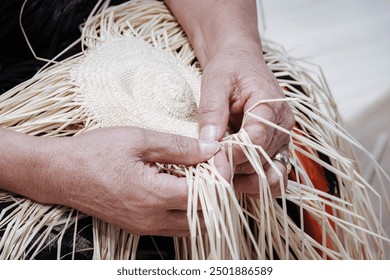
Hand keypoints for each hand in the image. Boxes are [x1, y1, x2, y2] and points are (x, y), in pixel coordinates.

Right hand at [33, 127, 218, 235]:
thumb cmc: (95, 152)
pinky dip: (186, 210)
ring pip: (191, 226)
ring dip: (203, 205)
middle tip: (213, 170)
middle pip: (204, 218)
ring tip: (199, 177)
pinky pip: (174, 226)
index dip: (218, 176)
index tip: (218, 158)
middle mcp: (153, 219)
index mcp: (154, 196)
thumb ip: (179, 147)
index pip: (205, 196)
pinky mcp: (138, 227)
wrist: (60, 173)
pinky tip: (180, 187)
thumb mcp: (138, 139)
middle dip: (216, 195)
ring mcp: (145, 227)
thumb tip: (211, 149)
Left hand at [198, 41, 294, 196]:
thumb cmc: (229, 69)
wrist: (241, 63)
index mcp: (270, 105)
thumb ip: (213, 111)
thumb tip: (209, 142)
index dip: (233, 154)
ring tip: (221, 175)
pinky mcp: (277, 148)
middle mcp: (283, 126)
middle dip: (235, 169)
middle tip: (209, 169)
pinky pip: (274, 175)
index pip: (255, 140)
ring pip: (271, 175)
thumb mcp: (215, 82)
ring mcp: (282, 139)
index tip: (210, 157)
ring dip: (246, 182)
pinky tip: (235, 180)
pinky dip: (256, 183)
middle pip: (262, 161)